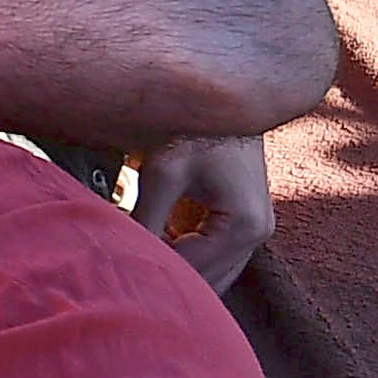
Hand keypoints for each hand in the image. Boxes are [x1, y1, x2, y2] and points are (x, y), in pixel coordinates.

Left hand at [127, 132, 272, 293]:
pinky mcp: (246, 224)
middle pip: (205, 280)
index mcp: (244, 225)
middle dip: (166, 276)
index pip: (191, 269)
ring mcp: (256, 232)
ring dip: (177, 270)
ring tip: (138, 262)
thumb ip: (144, 219)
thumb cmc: (196, 129)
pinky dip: (185, 257)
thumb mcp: (163, 173)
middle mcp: (258, 235)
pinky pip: (213, 257)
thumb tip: (123, 255)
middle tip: (124, 273)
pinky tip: (156, 247)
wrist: (226, 97)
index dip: (153, 271)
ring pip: (211, 274)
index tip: (119, 270)